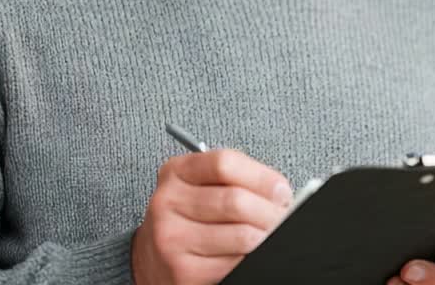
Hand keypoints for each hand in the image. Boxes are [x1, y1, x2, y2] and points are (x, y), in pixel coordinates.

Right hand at [131, 149, 293, 284]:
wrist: (152, 257)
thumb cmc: (189, 217)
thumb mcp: (201, 187)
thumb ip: (236, 181)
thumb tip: (280, 193)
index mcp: (176, 172)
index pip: (225, 163)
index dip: (262, 177)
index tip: (281, 190)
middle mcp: (168, 202)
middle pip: (235, 201)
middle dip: (271, 212)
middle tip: (283, 216)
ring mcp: (172, 238)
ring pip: (242, 235)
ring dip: (267, 236)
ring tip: (270, 234)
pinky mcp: (183, 270)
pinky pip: (235, 264)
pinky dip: (251, 258)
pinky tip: (250, 253)